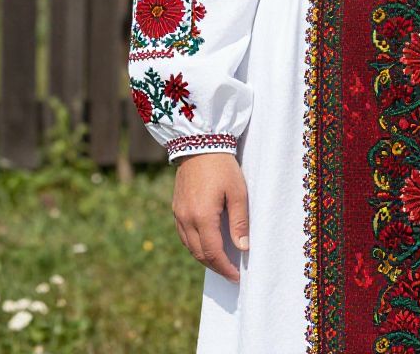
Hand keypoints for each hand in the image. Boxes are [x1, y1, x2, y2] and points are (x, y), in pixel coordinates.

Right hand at [171, 151, 249, 280]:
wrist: (199, 143)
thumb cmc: (223, 166)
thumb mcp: (238, 192)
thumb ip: (239, 222)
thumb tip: (243, 248)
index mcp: (202, 217)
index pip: (213, 253)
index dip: (225, 268)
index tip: (237, 277)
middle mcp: (186, 219)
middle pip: (199, 254)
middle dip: (215, 267)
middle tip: (230, 273)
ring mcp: (178, 214)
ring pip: (189, 246)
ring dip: (204, 258)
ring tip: (221, 263)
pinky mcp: (176, 208)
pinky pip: (184, 235)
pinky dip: (195, 245)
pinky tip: (206, 244)